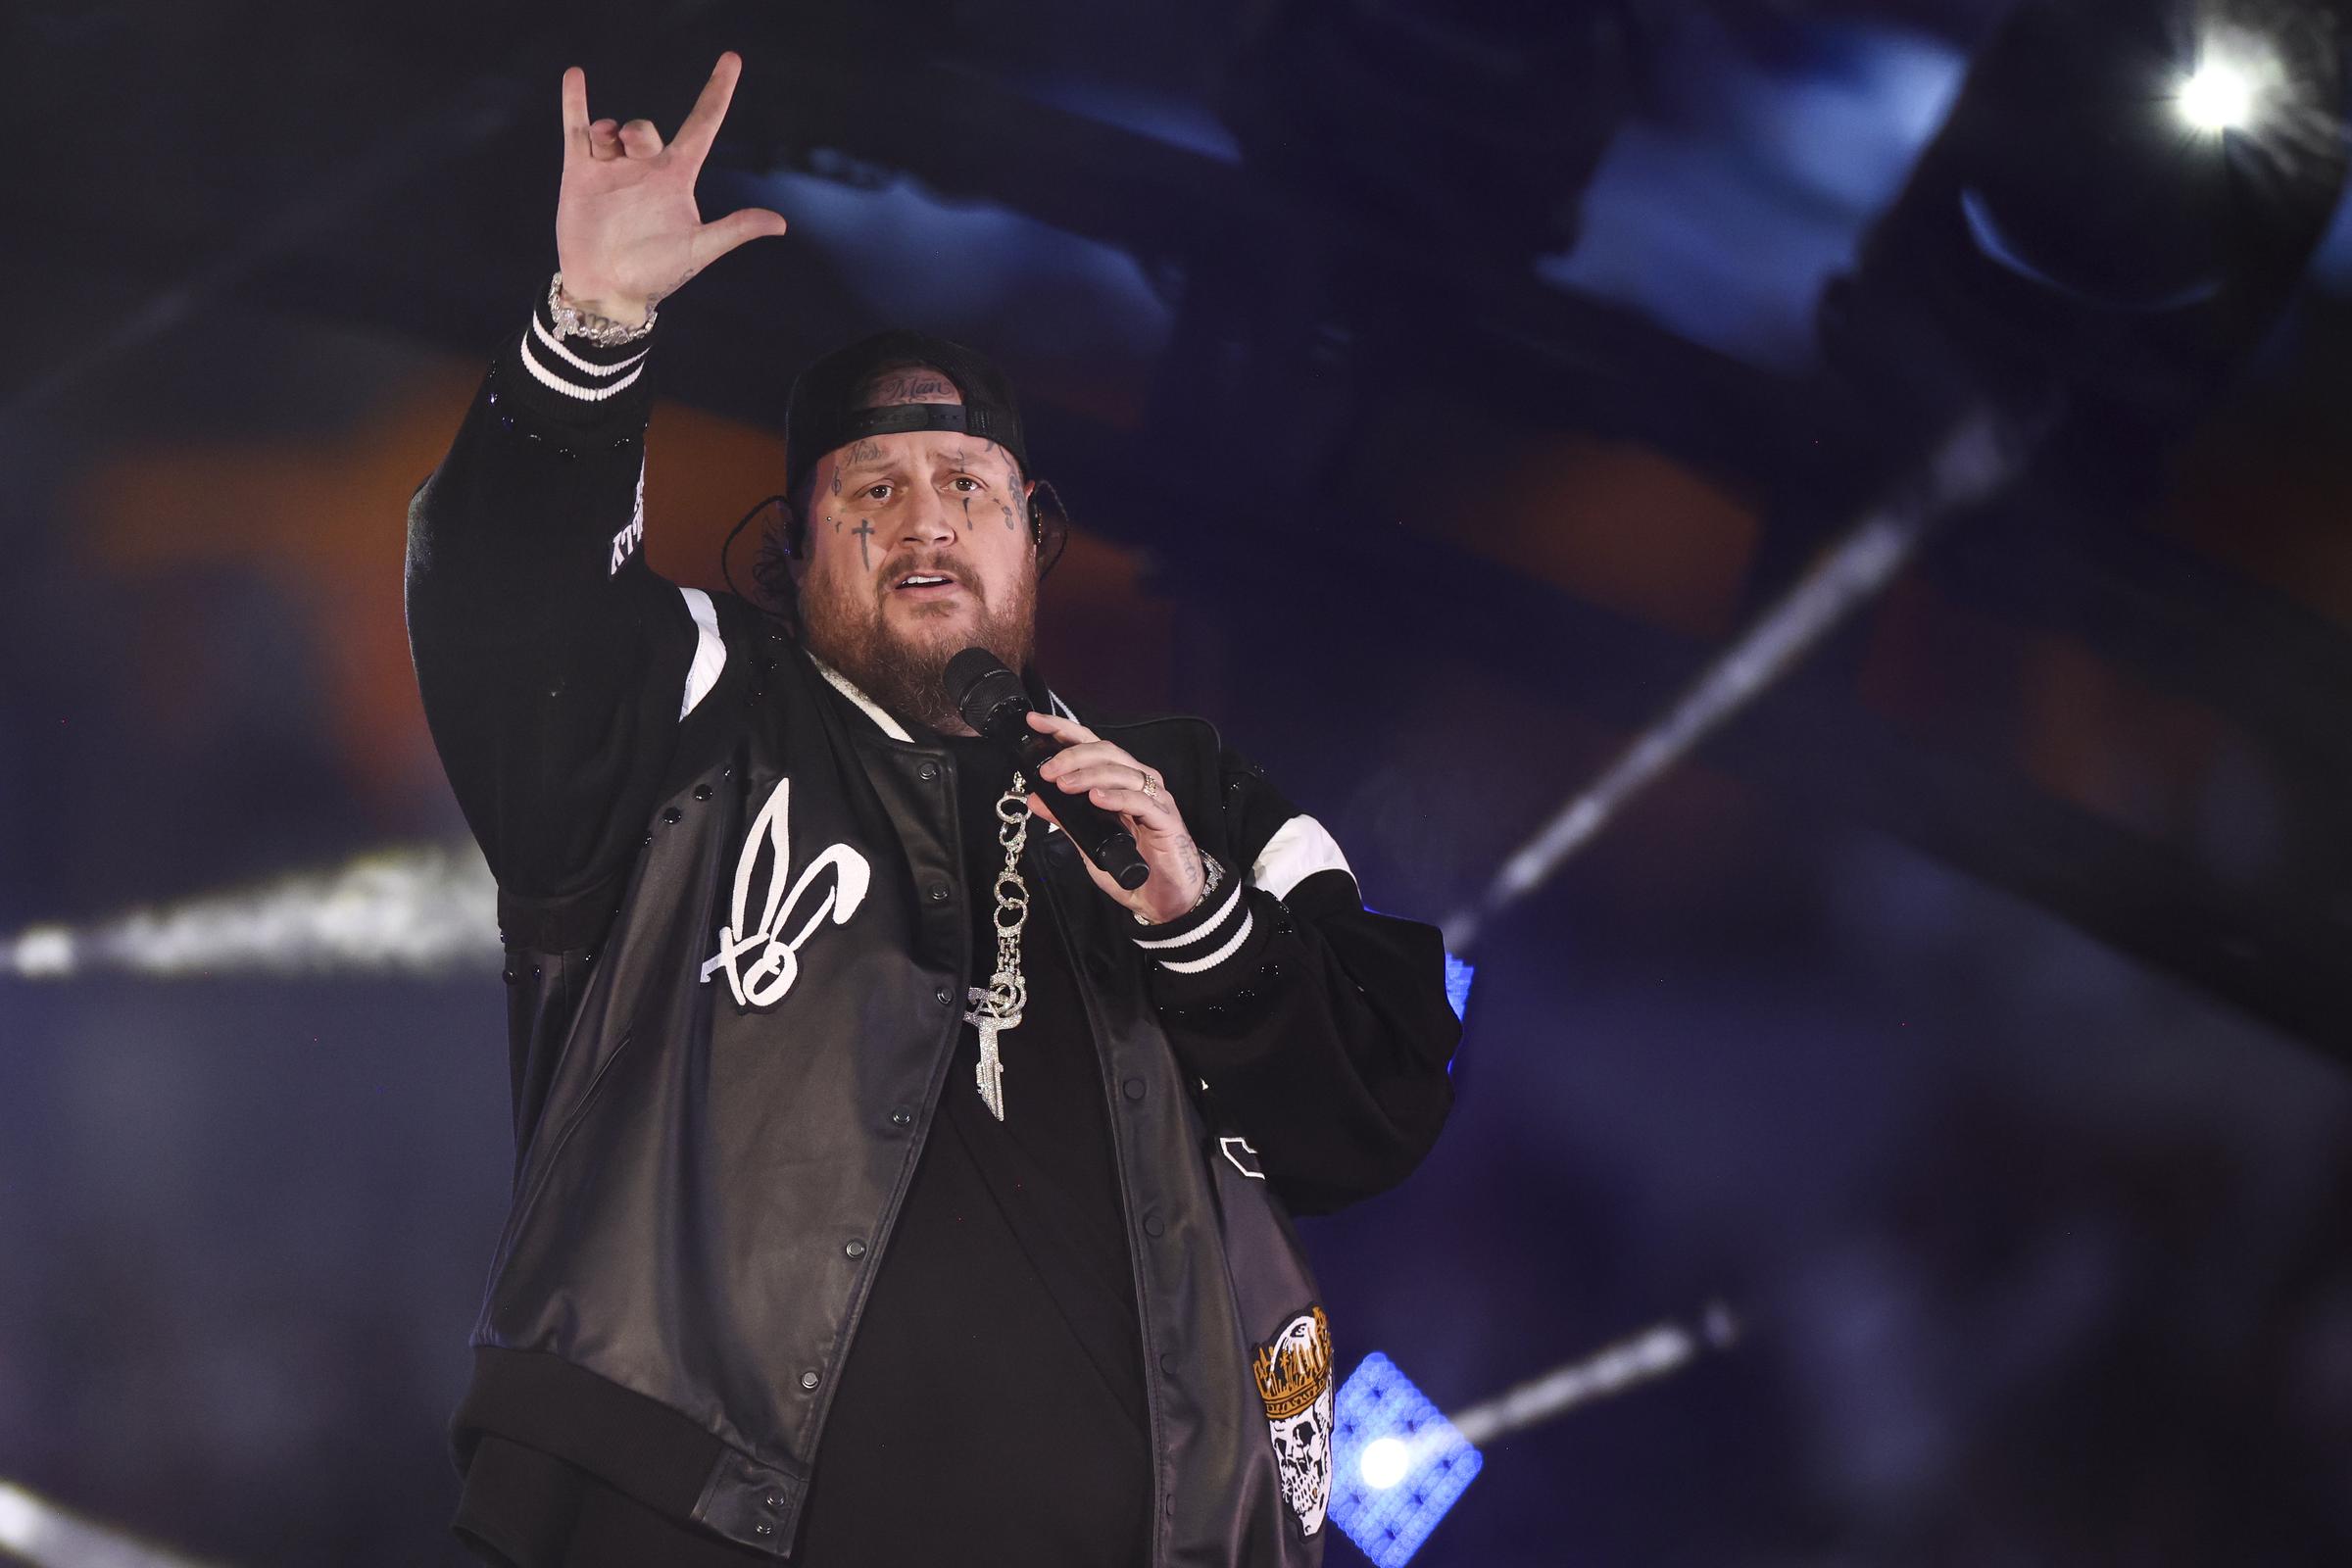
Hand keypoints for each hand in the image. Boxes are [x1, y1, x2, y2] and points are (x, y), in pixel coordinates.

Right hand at [555, 51, 787, 319]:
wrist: (607, 290)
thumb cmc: (657, 274)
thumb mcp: (698, 250)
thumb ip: (734, 230)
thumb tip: (780, 223)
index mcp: (677, 178)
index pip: (702, 125)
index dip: (716, 92)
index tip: (731, 60)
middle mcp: (646, 169)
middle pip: (646, 129)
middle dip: (638, 129)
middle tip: (631, 145)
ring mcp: (612, 169)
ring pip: (611, 129)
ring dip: (608, 129)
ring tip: (604, 142)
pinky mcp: (580, 174)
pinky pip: (576, 130)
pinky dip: (574, 103)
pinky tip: (576, 75)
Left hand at [1025, 711, 1210, 923]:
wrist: (1163, 900)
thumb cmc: (1133, 867)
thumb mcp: (1090, 841)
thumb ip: (1066, 820)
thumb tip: (1036, 799)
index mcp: (1120, 782)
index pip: (1092, 746)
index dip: (1063, 731)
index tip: (1034, 722)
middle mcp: (1139, 783)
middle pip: (1107, 752)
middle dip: (1073, 755)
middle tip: (1047, 770)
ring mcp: (1155, 799)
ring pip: (1122, 772)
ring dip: (1089, 774)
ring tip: (1063, 785)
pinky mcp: (1166, 820)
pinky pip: (1140, 801)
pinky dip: (1116, 797)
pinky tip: (1096, 798)